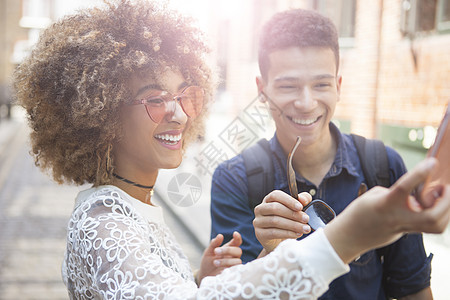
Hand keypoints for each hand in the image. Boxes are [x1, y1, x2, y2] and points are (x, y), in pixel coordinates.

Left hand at [196, 231, 242, 284]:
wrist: (204, 276)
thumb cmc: (207, 262)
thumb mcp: (208, 252)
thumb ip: (214, 244)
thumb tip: (220, 235)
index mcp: (228, 249)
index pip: (237, 242)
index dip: (238, 238)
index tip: (235, 233)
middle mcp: (232, 256)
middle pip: (238, 251)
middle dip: (228, 250)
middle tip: (216, 251)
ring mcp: (233, 265)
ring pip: (238, 261)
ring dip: (226, 261)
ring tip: (214, 262)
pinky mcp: (232, 274)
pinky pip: (236, 270)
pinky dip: (229, 268)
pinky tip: (220, 270)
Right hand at [253, 190, 311, 253]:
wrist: (279, 242)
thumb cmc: (288, 221)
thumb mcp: (296, 209)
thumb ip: (302, 200)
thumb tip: (303, 199)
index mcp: (268, 200)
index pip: (275, 195)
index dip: (288, 200)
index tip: (300, 207)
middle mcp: (260, 209)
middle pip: (275, 208)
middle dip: (293, 214)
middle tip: (306, 219)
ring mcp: (258, 221)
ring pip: (275, 221)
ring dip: (293, 225)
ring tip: (305, 228)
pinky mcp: (259, 234)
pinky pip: (273, 233)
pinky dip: (288, 233)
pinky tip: (297, 234)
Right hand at [325, 158, 449, 263]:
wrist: (350, 237)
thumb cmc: (359, 212)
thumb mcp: (374, 195)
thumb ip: (397, 192)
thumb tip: (415, 193)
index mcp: (385, 204)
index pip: (404, 188)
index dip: (419, 174)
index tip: (433, 162)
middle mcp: (397, 218)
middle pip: (432, 217)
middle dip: (446, 202)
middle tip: (446, 187)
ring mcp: (403, 229)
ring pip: (436, 226)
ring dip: (446, 211)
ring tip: (443, 196)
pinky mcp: (405, 234)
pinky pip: (428, 226)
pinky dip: (437, 215)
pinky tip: (433, 206)